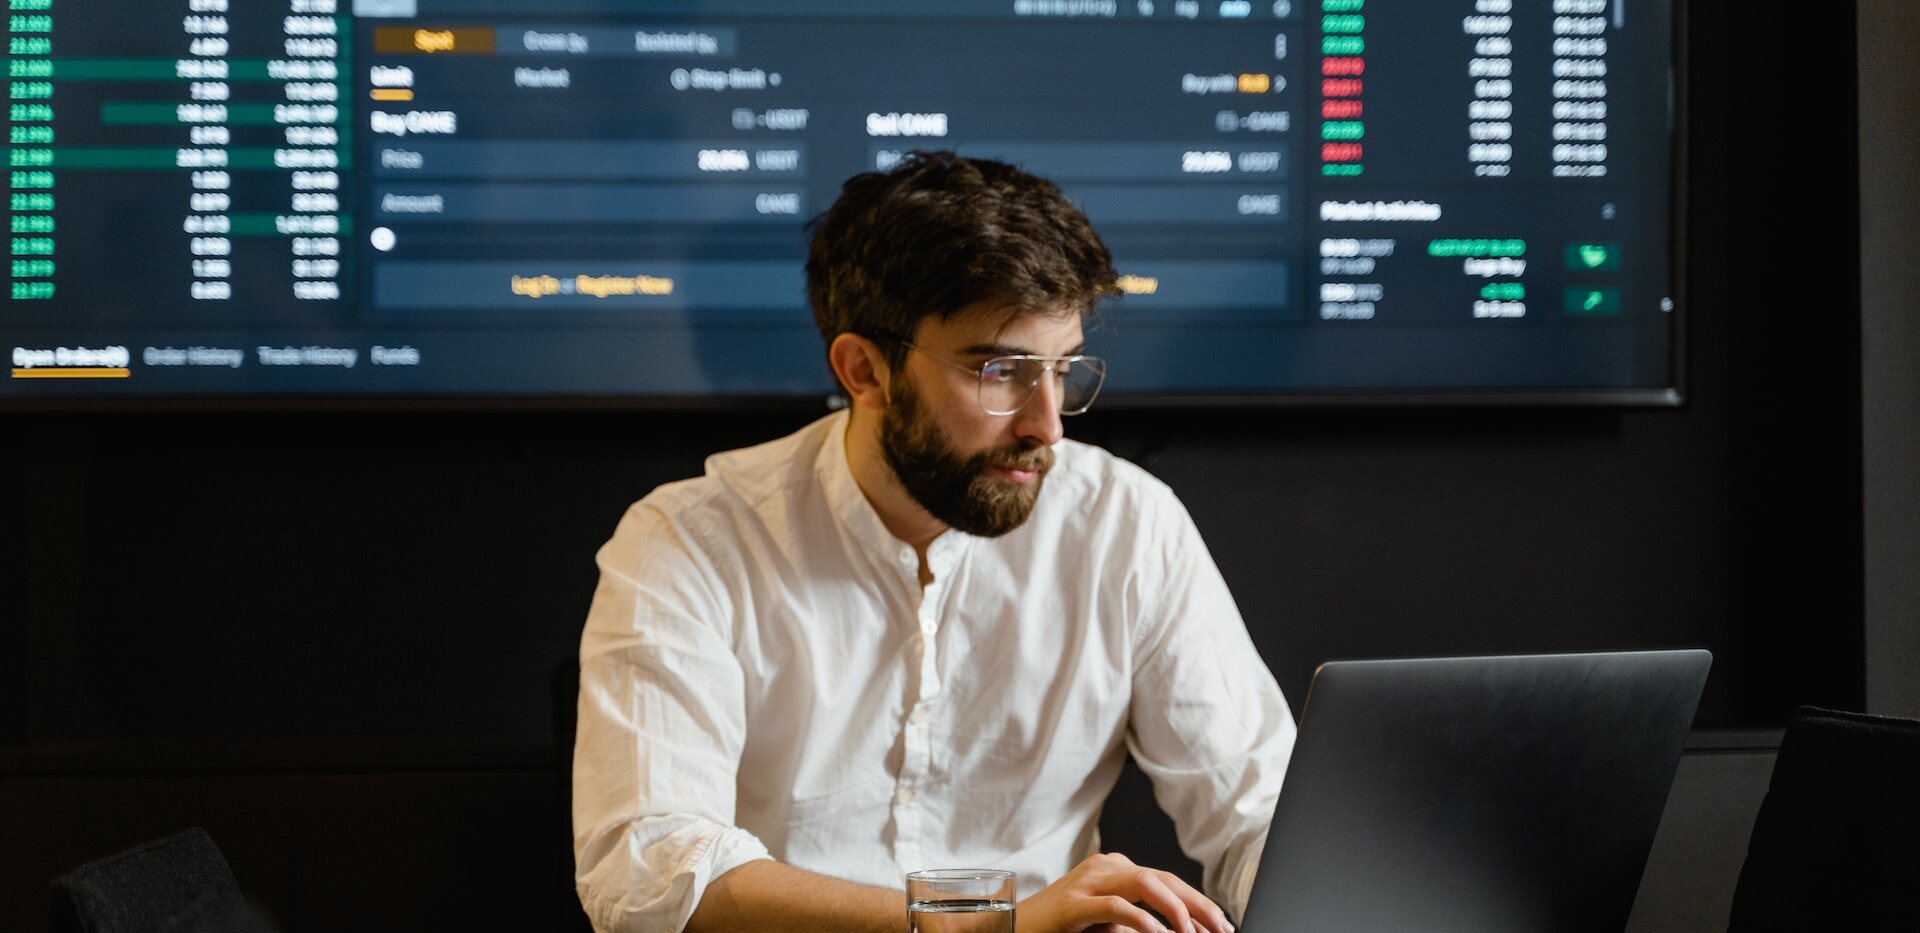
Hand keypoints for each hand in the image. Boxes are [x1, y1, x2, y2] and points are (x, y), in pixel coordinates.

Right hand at [1015, 852, 1233, 932]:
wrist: (1011, 928)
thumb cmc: (1059, 929)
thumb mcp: (1106, 925)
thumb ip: (1138, 924)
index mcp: (1115, 869)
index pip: (1167, 880)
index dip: (1198, 903)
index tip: (1221, 927)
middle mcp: (1105, 867)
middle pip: (1164, 878)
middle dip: (1199, 905)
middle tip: (1222, 929)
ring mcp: (1088, 881)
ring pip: (1145, 883)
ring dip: (1176, 909)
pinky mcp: (1074, 903)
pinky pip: (1116, 906)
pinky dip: (1143, 921)